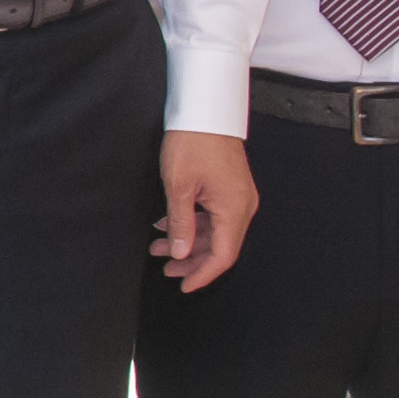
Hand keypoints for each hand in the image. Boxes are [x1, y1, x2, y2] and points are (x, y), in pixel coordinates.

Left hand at [155, 127, 258, 292]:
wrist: (205, 111)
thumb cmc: (192, 143)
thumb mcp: (179, 186)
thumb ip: (180, 223)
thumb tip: (179, 253)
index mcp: (234, 210)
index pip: (223, 256)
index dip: (202, 275)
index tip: (182, 287)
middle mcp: (242, 207)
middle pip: (220, 246)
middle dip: (191, 260)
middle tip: (164, 269)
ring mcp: (237, 197)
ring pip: (214, 232)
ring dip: (187, 241)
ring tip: (156, 247)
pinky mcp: (228, 188)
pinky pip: (213, 216)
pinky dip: (191, 224)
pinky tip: (165, 225)